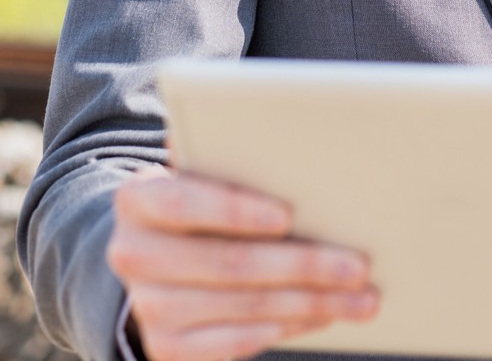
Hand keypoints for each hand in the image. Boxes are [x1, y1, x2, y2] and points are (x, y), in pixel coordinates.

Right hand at [106, 166, 378, 360]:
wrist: (152, 259)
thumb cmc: (197, 203)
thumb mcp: (198, 175)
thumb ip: (227, 159)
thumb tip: (294, 151)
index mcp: (137, 199)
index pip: (183, 203)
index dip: (235, 210)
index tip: (288, 215)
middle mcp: (133, 254)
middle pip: (228, 263)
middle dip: (302, 264)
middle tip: (357, 265)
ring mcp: (148, 307)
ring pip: (244, 305)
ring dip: (310, 302)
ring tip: (359, 295)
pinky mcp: (168, 347)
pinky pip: (238, 341)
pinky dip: (288, 326)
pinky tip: (323, 314)